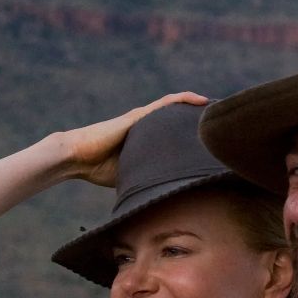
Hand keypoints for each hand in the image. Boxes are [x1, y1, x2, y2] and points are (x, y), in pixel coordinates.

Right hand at [57, 92, 207, 186]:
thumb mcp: (129, 174)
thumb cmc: (96, 168)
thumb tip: (161, 198)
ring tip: (219, 107)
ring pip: (175, 107)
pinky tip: (201, 100)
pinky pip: (165, 104)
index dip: (191, 131)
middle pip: (177, 117)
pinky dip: (184, 100)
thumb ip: (144, 178)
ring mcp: (141, 119)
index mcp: (144, 139)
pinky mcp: (137, 116)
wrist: (76, 156)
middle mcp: (145, 125)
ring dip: (197, 105)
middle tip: (222, 122)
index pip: (173, 132)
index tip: (212, 138)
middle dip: (199, 118)